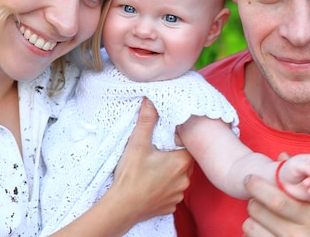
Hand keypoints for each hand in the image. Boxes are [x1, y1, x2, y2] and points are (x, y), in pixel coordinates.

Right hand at [113, 98, 192, 221]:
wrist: (122, 208)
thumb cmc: (131, 176)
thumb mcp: (138, 144)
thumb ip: (147, 120)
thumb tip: (150, 101)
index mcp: (181, 162)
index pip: (188, 145)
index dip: (177, 140)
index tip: (164, 139)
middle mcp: (185, 179)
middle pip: (184, 161)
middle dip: (173, 155)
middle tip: (157, 152)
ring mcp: (178, 195)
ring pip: (179, 177)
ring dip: (169, 172)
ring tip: (152, 168)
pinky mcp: (170, 206)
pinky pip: (172, 192)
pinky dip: (164, 187)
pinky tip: (151, 184)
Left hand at [243, 175, 309, 236]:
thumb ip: (303, 178)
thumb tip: (282, 153)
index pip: (277, 200)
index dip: (258, 187)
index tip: (249, 178)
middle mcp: (297, 235)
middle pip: (258, 210)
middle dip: (253, 200)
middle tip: (256, 199)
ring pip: (250, 224)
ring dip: (252, 217)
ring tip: (263, 218)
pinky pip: (248, 236)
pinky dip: (250, 230)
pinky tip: (261, 229)